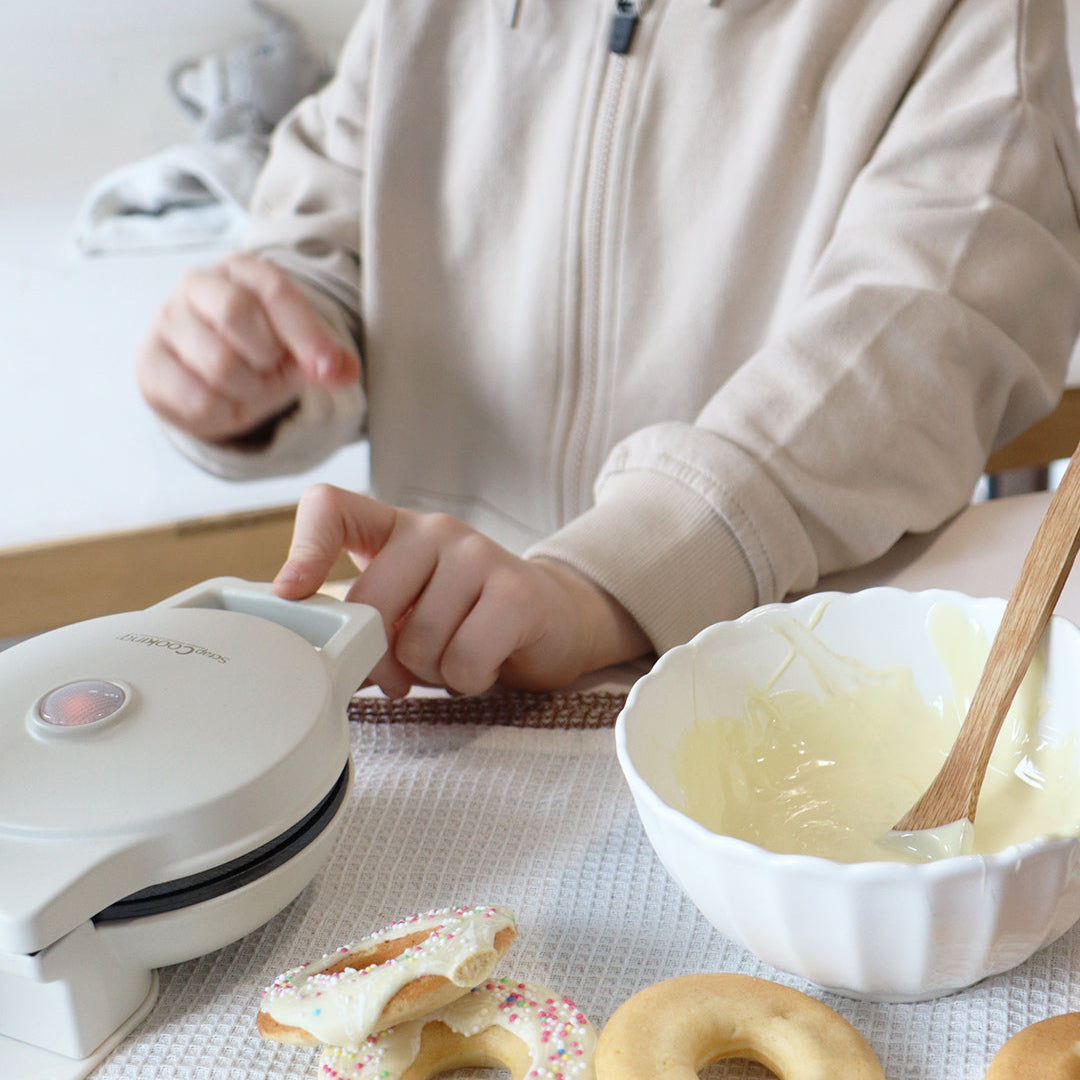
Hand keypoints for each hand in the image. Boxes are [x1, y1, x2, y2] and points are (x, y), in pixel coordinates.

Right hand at [136, 254, 359, 441]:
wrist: (209, 386)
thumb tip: (345, 370)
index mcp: (240, 270)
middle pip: (235, 313)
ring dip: (247, 388)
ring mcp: (166, 322)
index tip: (330, 367)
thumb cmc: (258, 356)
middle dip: (266, 355)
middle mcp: (196, 284)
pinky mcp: (149, 364)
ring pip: (219, 363)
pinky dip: (223, 410)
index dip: (306, 331)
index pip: (274, 290)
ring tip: (246, 384)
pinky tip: (221, 400)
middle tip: (268, 367)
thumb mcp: (299, 353)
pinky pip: (198, 398)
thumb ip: (326, 358)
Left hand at [273, 484, 650, 696]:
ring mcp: (478, 553)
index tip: (291, 594)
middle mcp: (434, 530)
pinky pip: (464, 659)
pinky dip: (468, 679)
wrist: (552, 620)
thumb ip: (364, 619)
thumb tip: (315, 653)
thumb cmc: (465, 622)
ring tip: (457, 657)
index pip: (331, 507)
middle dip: (382, 658)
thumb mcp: (405, 612)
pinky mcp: (516, 589)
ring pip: (417, 642)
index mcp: (394, 530)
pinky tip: (485, 664)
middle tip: (406, 672)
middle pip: (371, 602)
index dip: (304, 550)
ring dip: (433, 672)